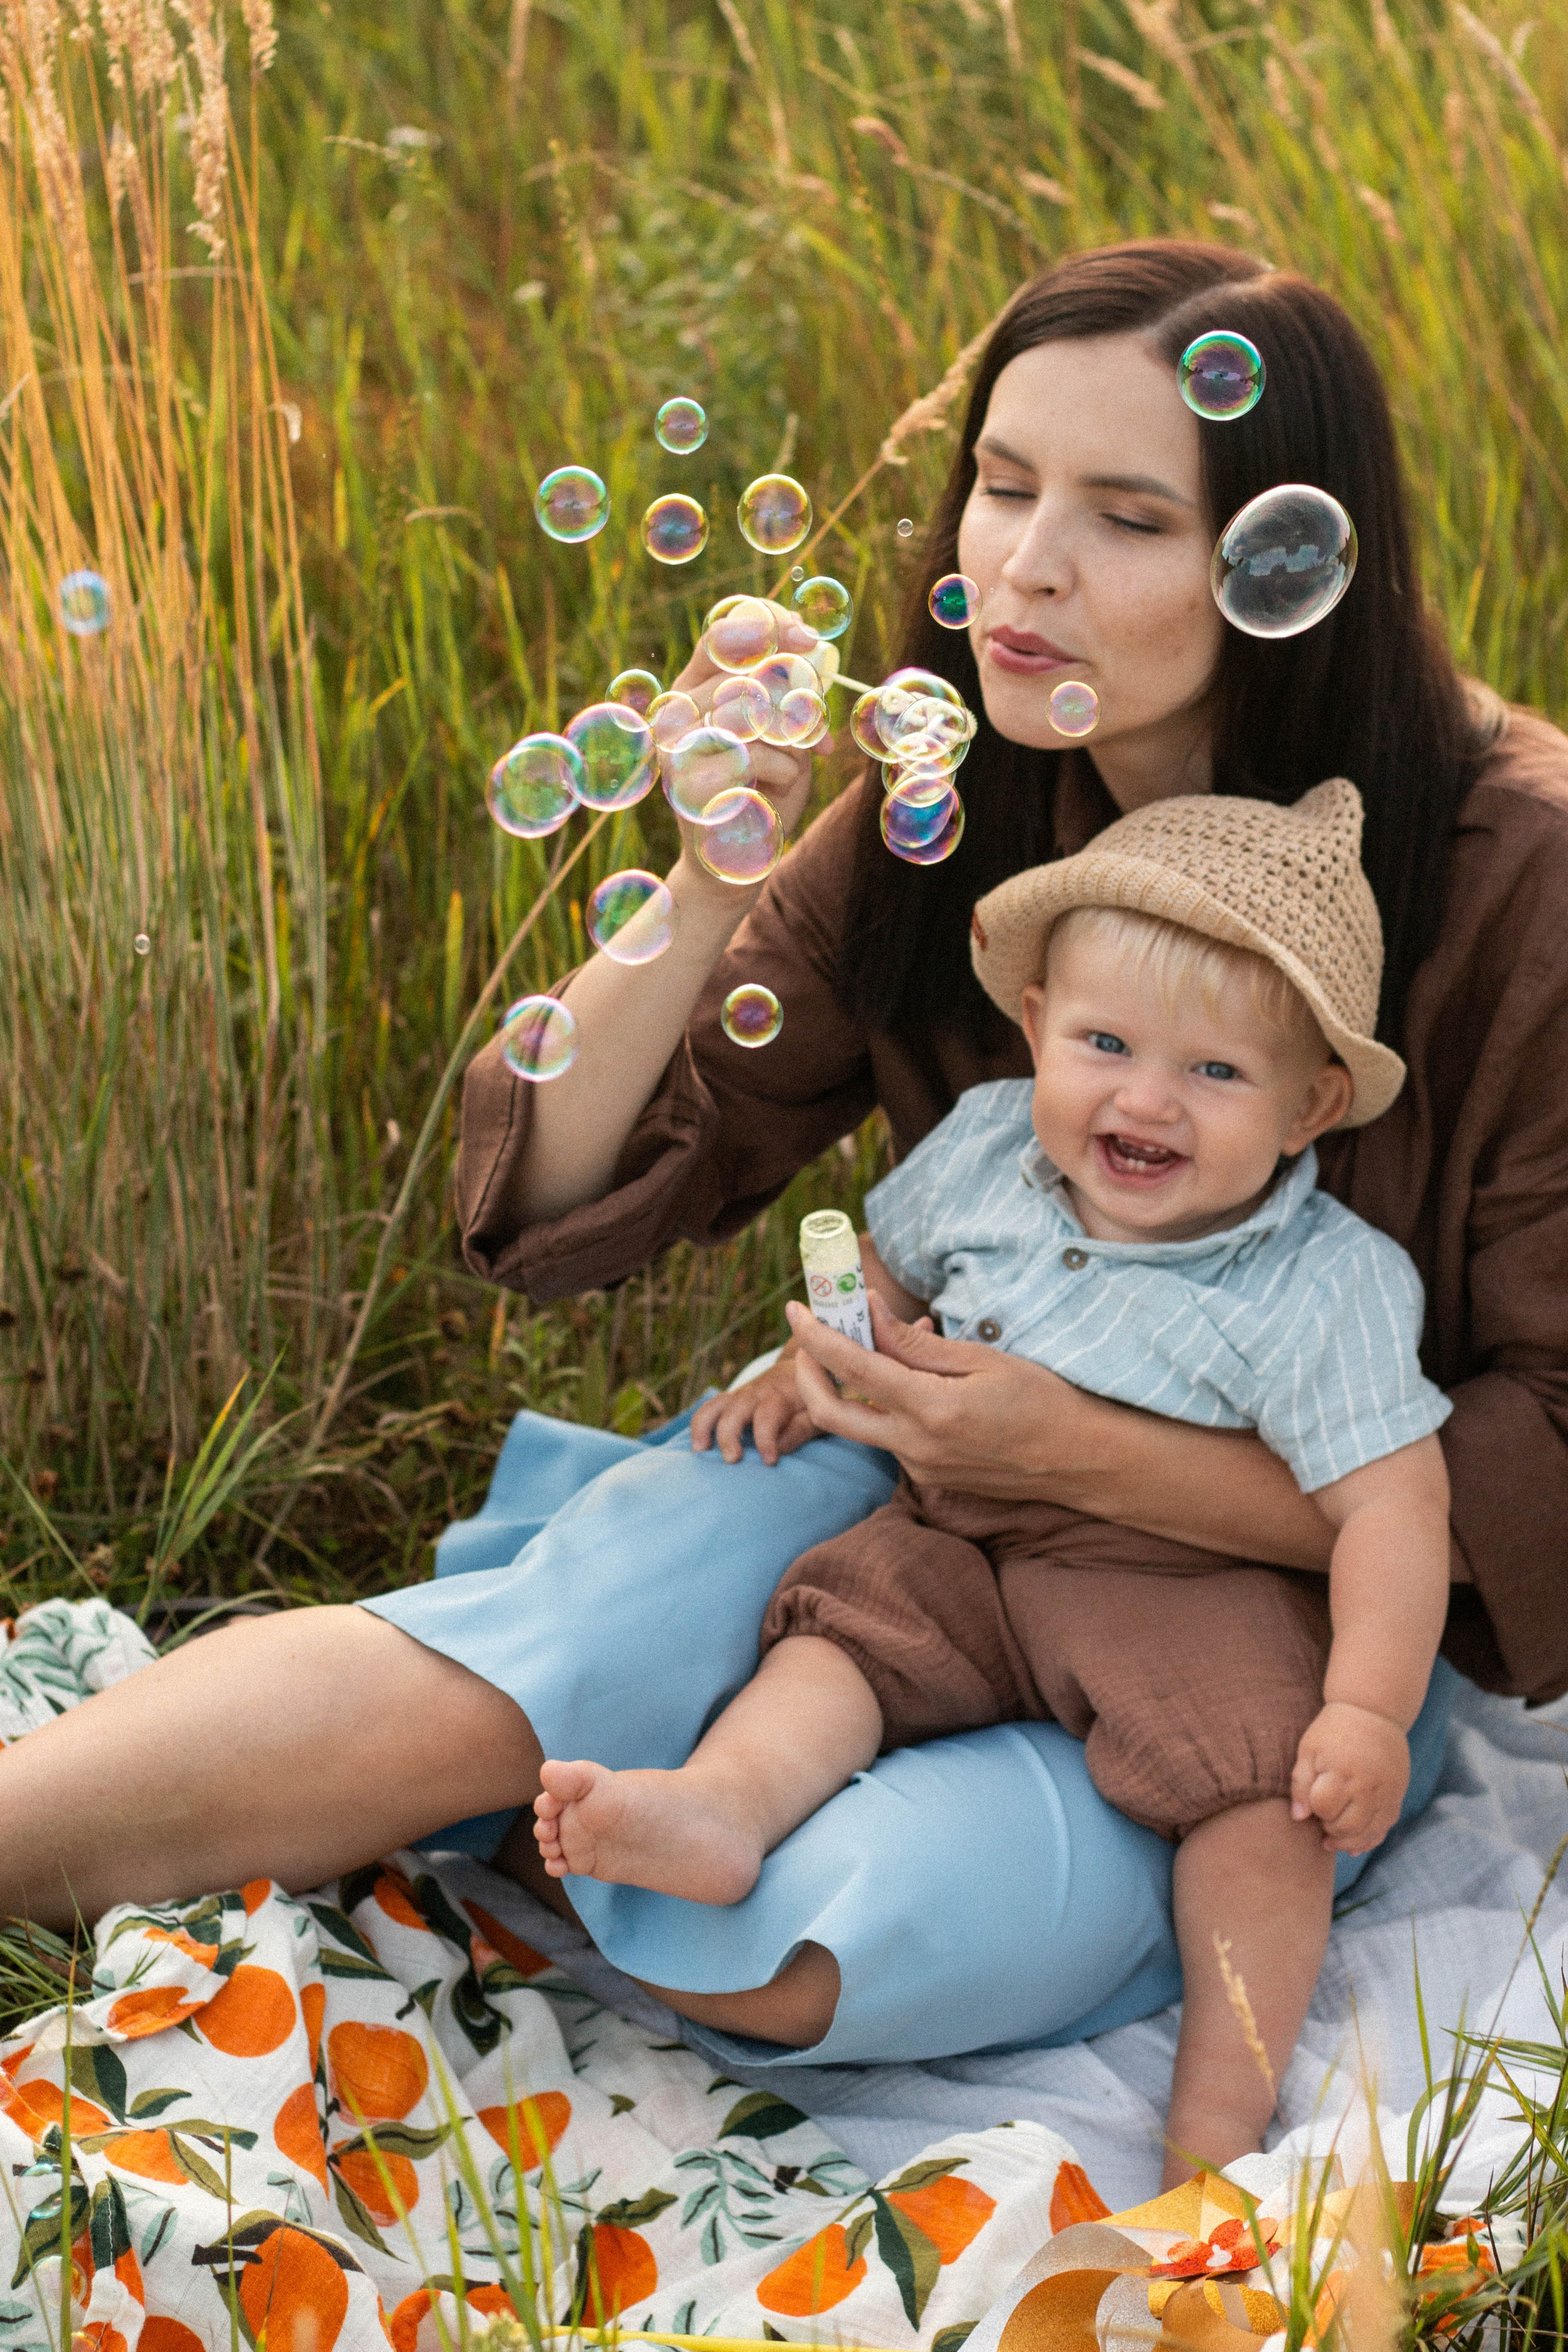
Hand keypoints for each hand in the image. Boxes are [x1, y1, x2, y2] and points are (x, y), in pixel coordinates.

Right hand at [667, 603, 829, 885]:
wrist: (738, 857)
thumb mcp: (788, 733)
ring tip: (794, 764)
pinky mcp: (686, 780)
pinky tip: (773, 789)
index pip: (724, 631)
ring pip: (751, 707)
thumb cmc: (766, 792)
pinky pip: (753, 753)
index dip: (769, 624)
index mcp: (696, 688)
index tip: (811, 639)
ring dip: (792, 737)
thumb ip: (793, 693)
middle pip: (746, 667)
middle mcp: (676, 709)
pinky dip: (783, 770)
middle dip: (798, 694)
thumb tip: (815, 652)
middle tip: (817, 730)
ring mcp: (675, 744)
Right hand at [690, 1345, 814, 1465]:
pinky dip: (700, 1424)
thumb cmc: (815, 1398)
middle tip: (732, 1459)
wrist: (806, 1366)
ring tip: (699, 1450)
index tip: (769, 1461)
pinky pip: (711, 1408)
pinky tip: (698, 1446)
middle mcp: (757, 1392)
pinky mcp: (733, 1400)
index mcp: (782, 1395)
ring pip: (715, 1404)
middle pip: (735, 1409)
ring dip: (703, 1426)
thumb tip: (779, 1448)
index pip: (768, 1415)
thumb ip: (800, 1429)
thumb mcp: (818, 1413)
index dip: (766, 1439)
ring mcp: (742, 1394)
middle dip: (729, 1434)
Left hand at [784, 1290, 1086, 1494]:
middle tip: (810, 1337)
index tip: (795, 1308)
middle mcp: (916, 1447)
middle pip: (830, 1413)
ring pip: (861, 1424)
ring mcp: (920, 1468)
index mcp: (931, 1410)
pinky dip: (888, 1403)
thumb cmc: (1043, 1400)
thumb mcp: (983, 1358)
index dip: (816, 1336)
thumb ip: (917, 1344)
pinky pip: (890, 1437)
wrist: (1080, 1461)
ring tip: (881, 1342)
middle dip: (808, 1372)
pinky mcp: (928, 1478)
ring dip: (855, 1385)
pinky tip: (915, 1379)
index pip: (853, 1369)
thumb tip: (868, 1314)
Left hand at [1290, 1700, 1409, 1853]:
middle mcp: (1366, 1785)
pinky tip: (1354, 1842)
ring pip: (1368, 1833)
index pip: (1324, 1808)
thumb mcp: (1308, 1749)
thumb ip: (1300, 1784)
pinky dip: (1369, 1839)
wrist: (1373, 1712)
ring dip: (1348, 1841)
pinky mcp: (1396, 1796)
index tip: (1312, 1802)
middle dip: (1330, 1830)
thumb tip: (1298, 1818)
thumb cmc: (1333, 1731)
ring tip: (1333, 1836)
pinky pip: (1385, 1828)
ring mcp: (1385, 1793)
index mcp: (1341, 1771)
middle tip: (1322, 1820)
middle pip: (1347, 1826)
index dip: (1315, 1810)